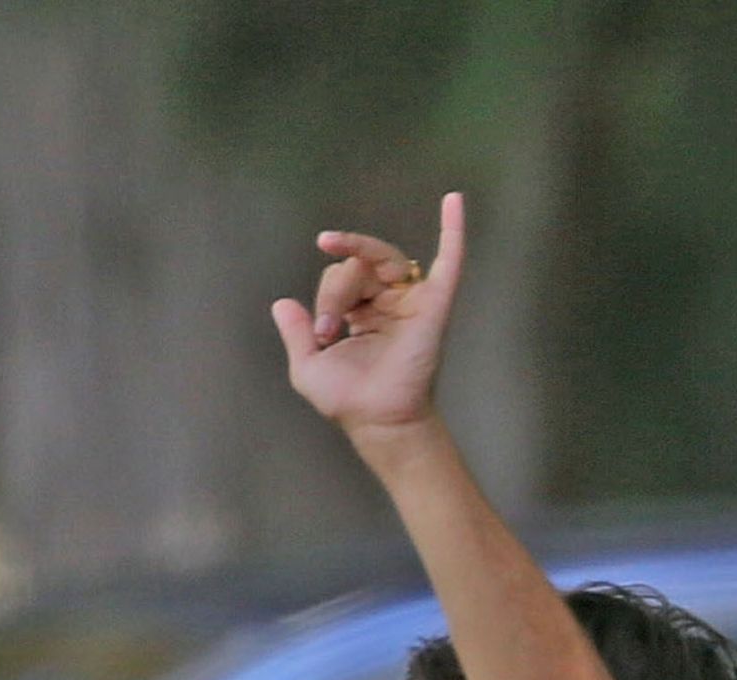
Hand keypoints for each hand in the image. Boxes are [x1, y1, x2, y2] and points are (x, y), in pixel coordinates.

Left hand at [271, 196, 462, 437]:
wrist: (378, 423)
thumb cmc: (350, 401)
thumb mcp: (308, 368)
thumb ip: (296, 334)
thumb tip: (282, 303)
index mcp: (362, 311)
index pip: (340, 278)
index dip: (326, 300)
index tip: (321, 335)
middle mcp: (388, 302)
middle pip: (358, 264)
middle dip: (336, 289)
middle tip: (328, 328)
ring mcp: (412, 302)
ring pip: (383, 259)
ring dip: (360, 269)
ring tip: (346, 313)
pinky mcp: (435, 306)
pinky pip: (449, 261)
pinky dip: (454, 230)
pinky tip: (454, 200)